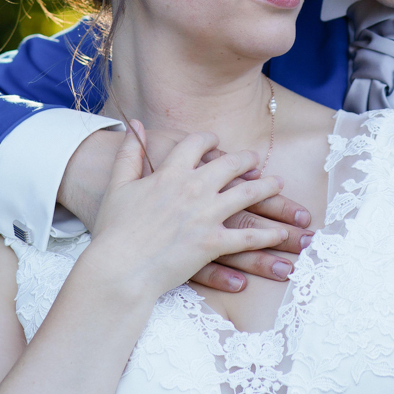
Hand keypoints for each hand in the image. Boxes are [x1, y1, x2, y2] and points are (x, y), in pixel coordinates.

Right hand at [62, 129, 313, 293]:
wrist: (119, 267)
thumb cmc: (113, 230)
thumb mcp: (118, 185)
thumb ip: (128, 153)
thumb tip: (133, 125)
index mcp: (170, 173)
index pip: (195, 144)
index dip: (207, 140)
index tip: (215, 141)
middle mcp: (193, 189)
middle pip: (229, 165)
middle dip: (245, 159)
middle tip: (255, 159)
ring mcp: (205, 215)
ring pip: (247, 194)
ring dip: (267, 188)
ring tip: (279, 185)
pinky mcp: (212, 243)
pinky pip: (247, 237)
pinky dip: (266, 236)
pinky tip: (278, 235)